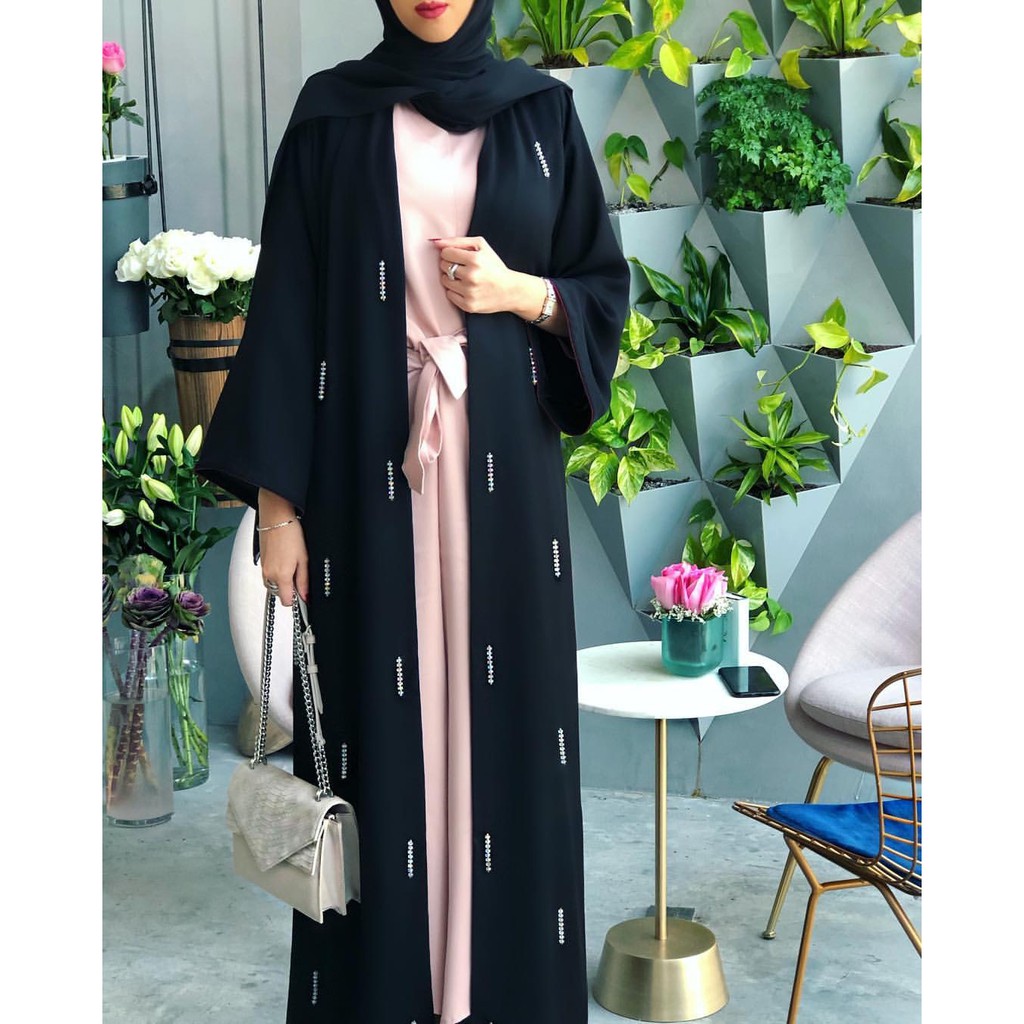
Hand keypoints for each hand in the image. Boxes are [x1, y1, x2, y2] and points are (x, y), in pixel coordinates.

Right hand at [257, 489, 308, 605]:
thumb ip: (304, 580)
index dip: (296, 599)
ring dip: (281, 581)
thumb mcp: (304, 559)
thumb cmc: (290, 534)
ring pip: (272, 584)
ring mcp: (263, 568)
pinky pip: (267, 574)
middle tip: (298, 574)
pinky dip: (275, 573)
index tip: (302, 593)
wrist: (276, 517)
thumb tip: (305, 596)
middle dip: (288, 589)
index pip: (286, 601)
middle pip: (278, 594)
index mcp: (281, 576)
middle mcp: (268, 574)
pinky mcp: (260, 561)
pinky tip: (283, 559)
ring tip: (291, 564)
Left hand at [432, 235, 546, 319]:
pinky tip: (465, 289)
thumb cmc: (494, 266)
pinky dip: (454, 291)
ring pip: (444, 281)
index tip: (459, 257)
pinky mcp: (469, 305)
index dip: (450, 254)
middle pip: (444, 266)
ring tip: (464, 278)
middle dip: (450, 265)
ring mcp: (470, 292)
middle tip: (462, 268)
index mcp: (475, 259)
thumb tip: (436, 242)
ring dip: (450, 278)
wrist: (511, 290)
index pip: (446, 253)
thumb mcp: (481, 246)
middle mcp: (472, 276)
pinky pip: (449, 295)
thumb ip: (458, 241)